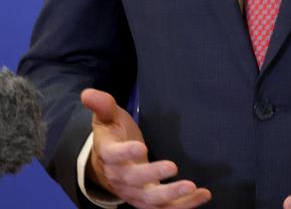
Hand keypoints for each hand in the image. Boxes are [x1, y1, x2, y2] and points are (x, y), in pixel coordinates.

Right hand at [81, 88, 212, 208]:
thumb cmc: (113, 137)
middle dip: (152, 175)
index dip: (126, 153)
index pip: (113, 156)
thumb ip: (102, 105)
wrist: (107, 165)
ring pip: (149, 200)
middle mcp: (119, 177)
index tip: (142, 147)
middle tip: (173, 166)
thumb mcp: (107, 118)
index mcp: (107, 155)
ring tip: (191, 187)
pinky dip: (182, 205)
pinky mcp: (146, 201)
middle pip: (133, 181)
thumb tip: (87, 93)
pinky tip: (203, 195)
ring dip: (171, 196)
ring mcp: (133, 192)